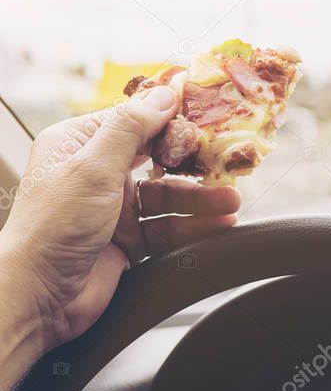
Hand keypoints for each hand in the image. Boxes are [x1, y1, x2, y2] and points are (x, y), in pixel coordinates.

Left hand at [0, 85, 239, 390]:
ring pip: (168, 197)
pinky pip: (169, 228)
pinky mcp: (128, 241)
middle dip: (193, 164)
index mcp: (78, 145)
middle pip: (157, 160)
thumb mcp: (93, 167)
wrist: (39, 297)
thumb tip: (165, 93)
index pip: (133, 122)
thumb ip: (132, 127)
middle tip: (226, 162)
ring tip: (232, 201)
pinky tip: (219, 224)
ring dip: (201, 199)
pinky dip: (194, 226)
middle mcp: (96, 174)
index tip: (209, 114)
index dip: (171, 119)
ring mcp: (113, 209)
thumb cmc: (53, 227)